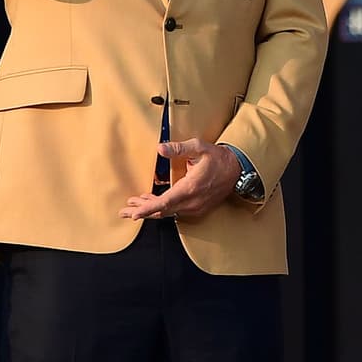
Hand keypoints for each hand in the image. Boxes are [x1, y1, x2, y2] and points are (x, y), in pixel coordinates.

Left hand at [120, 138, 239, 221]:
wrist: (237, 170)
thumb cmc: (218, 158)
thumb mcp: (199, 147)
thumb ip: (179, 148)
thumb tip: (160, 148)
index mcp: (190, 188)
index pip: (164, 203)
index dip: (147, 209)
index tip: (134, 214)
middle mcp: (192, 202)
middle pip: (162, 211)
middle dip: (142, 211)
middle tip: (124, 211)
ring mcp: (195, 207)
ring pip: (168, 212)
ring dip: (151, 209)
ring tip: (134, 205)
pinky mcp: (197, 208)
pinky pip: (175, 211)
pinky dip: (162, 208)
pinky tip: (152, 202)